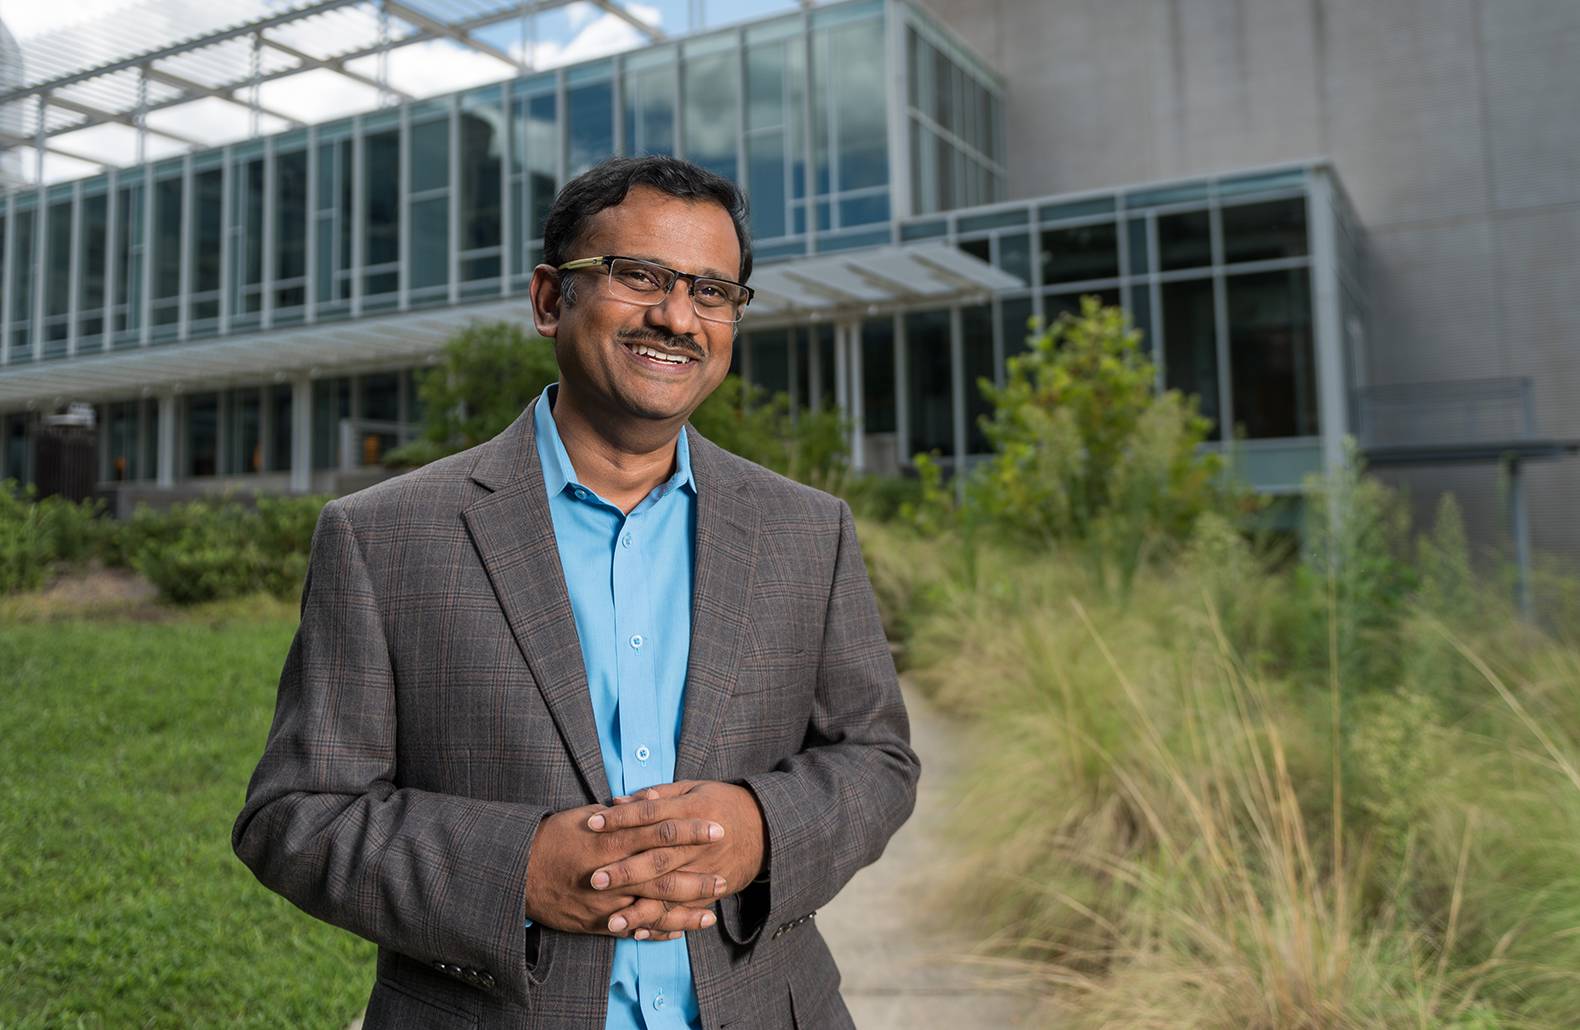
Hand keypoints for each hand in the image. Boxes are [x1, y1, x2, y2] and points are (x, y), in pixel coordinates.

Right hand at [523, 803, 725, 939]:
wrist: (517, 872)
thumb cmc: (551, 837)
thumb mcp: (584, 815)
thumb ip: (620, 813)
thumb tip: (649, 801)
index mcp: (612, 838)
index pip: (661, 831)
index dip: (691, 830)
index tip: (717, 828)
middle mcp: (612, 872)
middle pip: (664, 874)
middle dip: (697, 877)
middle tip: (724, 877)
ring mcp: (606, 902)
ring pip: (653, 909)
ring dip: (685, 912)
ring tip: (711, 913)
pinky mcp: (597, 923)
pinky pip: (633, 930)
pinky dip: (657, 931)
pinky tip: (679, 931)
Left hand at [586, 781, 765, 934]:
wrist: (765, 827)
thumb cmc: (721, 802)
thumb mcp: (693, 789)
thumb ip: (657, 796)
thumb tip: (618, 801)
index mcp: (693, 810)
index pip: (652, 814)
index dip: (622, 819)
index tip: (592, 824)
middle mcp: (699, 843)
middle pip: (659, 858)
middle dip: (626, 871)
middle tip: (595, 880)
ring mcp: (707, 869)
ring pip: (671, 891)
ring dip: (641, 909)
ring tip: (612, 921)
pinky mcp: (713, 890)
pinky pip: (686, 910)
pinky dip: (663, 923)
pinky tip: (639, 931)